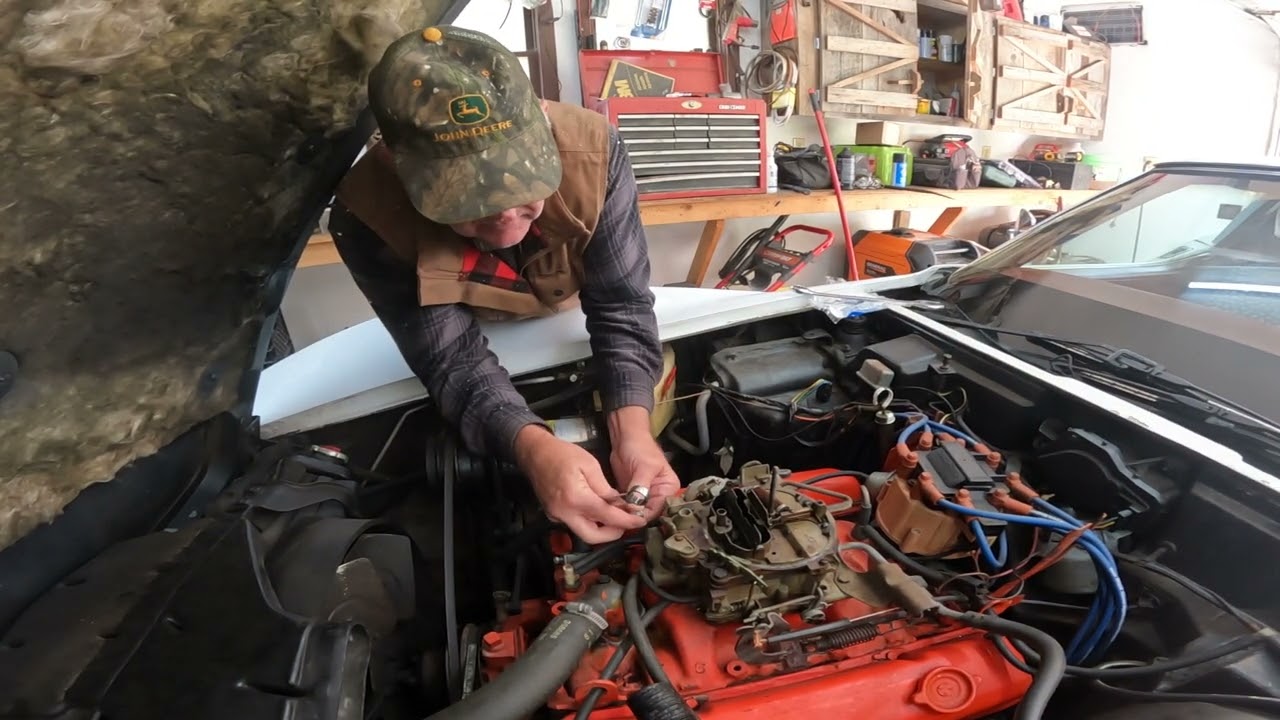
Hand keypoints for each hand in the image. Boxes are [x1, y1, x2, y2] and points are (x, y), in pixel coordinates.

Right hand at [514, 425, 645, 543]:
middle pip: (593, 537)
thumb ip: (605, 489)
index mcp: (576, 498)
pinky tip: (598, 511)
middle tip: (626, 523)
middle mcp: (565, 512)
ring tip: (615, 516)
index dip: (626, 521)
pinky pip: (574, 524)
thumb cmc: (562, 454)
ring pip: (583, 532)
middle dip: (612, 534)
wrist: (534, 452)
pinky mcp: (553, 515)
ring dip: (601, 529)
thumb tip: (620, 504)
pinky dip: (589, 522)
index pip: (607, 516)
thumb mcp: (590, 465)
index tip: (639, 520)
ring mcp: (556, 516)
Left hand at [608, 407, 679, 521]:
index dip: (644, 514)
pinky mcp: (631, 494)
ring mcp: (644, 496)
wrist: (625, 438)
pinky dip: (620, 509)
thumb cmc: (640, 448)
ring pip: (636, 512)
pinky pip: (626, 507)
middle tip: (619, 518)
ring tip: (614, 514)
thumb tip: (635, 507)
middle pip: (648, 513)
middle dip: (634, 516)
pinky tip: (612, 510)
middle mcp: (659, 495)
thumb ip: (641, 488)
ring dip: (625, 514)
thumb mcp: (644, 467)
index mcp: (669, 489)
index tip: (630, 518)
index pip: (659, 509)